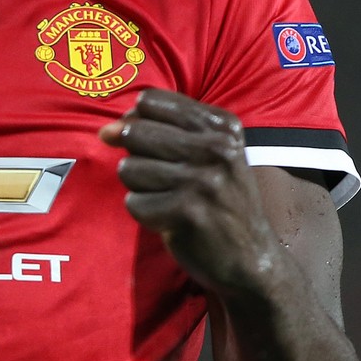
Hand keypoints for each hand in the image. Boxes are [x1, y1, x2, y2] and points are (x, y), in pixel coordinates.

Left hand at [99, 89, 282, 298]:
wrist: (252, 259)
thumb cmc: (221, 202)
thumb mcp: (212, 155)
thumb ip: (162, 132)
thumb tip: (108, 130)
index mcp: (222, 126)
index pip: (150, 101)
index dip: (137, 121)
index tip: (150, 144)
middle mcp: (216, 147)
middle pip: (135, 132)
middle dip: (136, 158)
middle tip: (162, 180)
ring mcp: (203, 179)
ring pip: (130, 168)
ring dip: (140, 189)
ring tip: (168, 199)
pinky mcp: (188, 212)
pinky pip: (134, 203)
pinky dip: (145, 214)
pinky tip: (170, 219)